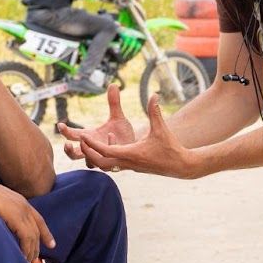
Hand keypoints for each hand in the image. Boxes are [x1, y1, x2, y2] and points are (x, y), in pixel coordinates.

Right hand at [0, 174, 54, 260]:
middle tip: (34, 260)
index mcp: (18, 201)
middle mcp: (23, 205)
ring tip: (27, 262)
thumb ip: (1, 212)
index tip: (51, 245)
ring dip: (31, 250)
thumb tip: (1, 222)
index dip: (45, 233)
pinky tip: (22, 256)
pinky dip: (26, 248)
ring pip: (33, 235)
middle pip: (36, 230)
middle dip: (37, 246)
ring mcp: (20, 210)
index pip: (37, 219)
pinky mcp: (15, 216)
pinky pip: (26, 236)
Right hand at [58, 84, 134, 164]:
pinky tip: (111, 135)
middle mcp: (92, 149)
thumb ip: (114, 103)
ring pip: (89, 163)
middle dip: (69, 151)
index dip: (65, 131)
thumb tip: (113, 85)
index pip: (73, 136)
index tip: (60, 125)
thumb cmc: (122, 132)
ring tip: (88, 139)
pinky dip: (108, 145)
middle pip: (74, 155)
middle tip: (67, 144)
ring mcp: (101, 158)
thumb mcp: (117, 117)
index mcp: (89, 137)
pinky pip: (106, 159)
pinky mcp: (112, 162)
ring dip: (87, 152)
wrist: (136, 145)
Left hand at [71, 95, 202, 178]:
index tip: (82, 136)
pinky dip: (106, 158)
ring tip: (90, 144)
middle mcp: (127, 163)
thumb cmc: (171, 148)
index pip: (105, 151)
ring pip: (106, 166)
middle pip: (100, 163)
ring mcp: (130, 167)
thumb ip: (155, 112)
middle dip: (89, 153)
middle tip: (81, 141)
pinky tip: (104, 148)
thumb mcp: (161, 129)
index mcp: (131, 154)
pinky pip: (114, 165)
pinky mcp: (133, 167)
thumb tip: (154, 94)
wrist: (181, 166)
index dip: (92, 144)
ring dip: (96, 157)